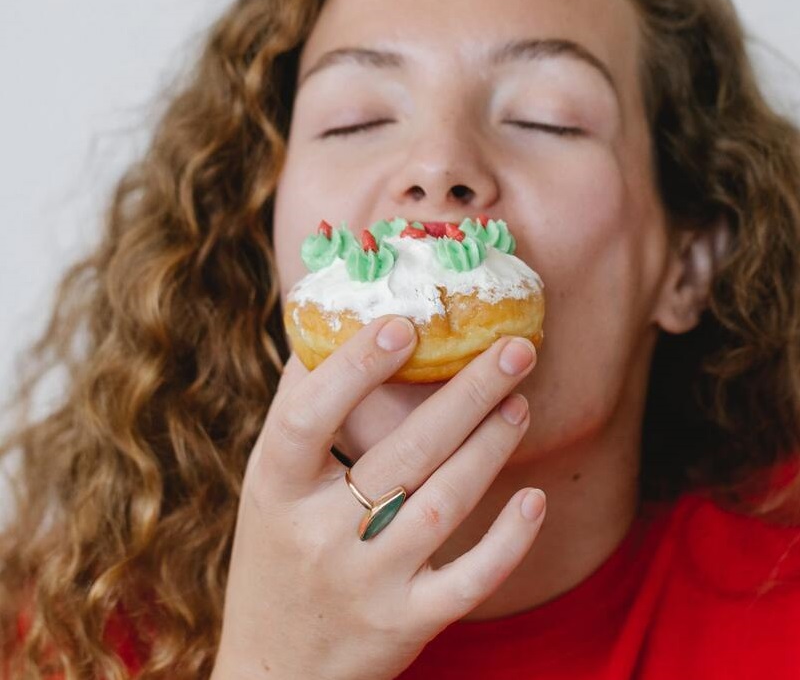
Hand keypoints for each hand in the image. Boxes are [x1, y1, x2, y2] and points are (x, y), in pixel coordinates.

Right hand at [212, 315, 544, 679]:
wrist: (273, 672)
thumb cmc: (275, 553)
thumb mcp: (266, 485)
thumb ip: (296, 410)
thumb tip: (328, 325)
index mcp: (277, 489)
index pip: (308, 418)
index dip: (354, 369)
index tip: (404, 325)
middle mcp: (320, 536)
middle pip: (404, 454)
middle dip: (466, 395)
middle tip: (513, 348)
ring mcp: (366, 584)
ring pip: (444, 505)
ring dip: (491, 447)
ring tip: (520, 400)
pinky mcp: (405, 624)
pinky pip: (469, 582)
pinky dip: (508, 542)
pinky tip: (535, 498)